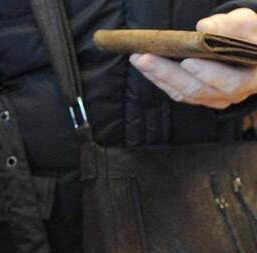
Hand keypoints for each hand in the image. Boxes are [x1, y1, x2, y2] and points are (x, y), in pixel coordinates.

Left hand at [131, 8, 256, 108]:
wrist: (249, 46)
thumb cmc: (249, 35)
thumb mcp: (247, 23)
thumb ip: (232, 24)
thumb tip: (205, 28)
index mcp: (252, 77)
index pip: (230, 81)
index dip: (208, 74)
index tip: (187, 62)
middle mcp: (235, 93)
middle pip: (199, 89)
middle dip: (169, 73)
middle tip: (146, 58)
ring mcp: (217, 98)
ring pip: (185, 93)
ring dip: (158, 76)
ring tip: (139, 59)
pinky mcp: (201, 97)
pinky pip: (178, 92)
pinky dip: (160, 79)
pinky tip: (146, 66)